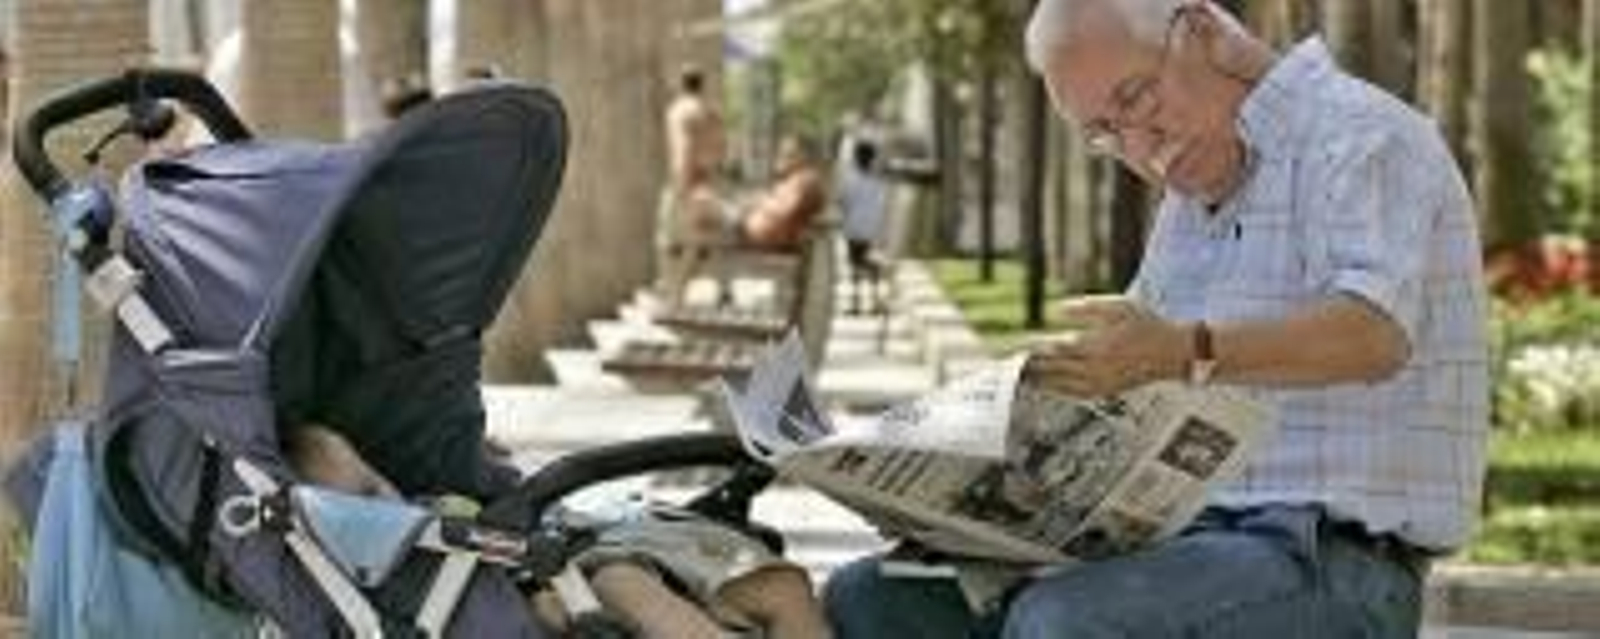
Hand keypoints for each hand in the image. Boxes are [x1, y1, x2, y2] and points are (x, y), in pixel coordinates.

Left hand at [1027, 296, 1190, 397]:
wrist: (1173, 352)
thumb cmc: (1146, 324)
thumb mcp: (1117, 306)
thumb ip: (1086, 308)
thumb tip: (1058, 309)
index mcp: (1094, 345)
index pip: (1052, 349)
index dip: (1031, 348)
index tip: (1014, 346)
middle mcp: (1093, 368)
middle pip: (1052, 369)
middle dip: (1029, 366)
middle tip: (1006, 365)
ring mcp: (1099, 382)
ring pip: (1059, 385)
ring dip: (1039, 380)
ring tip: (1019, 376)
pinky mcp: (1106, 391)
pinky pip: (1074, 394)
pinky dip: (1057, 390)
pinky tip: (1046, 387)